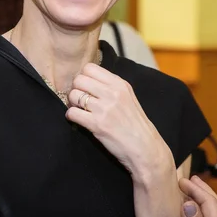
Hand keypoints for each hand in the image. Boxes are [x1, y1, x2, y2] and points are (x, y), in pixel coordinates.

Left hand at [66, 63, 171, 177]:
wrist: (145, 148)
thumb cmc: (135, 124)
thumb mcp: (128, 97)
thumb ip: (111, 86)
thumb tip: (88, 79)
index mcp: (120, 84)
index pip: (89, 68)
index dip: (83, 77)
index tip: (86, 87)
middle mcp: (112, 93)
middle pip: (79, 79)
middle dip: (76, 89)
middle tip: (80, 99)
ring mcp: (104, 108)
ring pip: (74, 95)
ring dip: (72, 103)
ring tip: (79, 110)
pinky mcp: (97, 124)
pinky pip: (72, 113)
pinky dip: (71, 116)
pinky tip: (78, 120)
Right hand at [179, 176, 216, 216]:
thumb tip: (188, 204)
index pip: (210, 201)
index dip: (195, 188)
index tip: (182, 181)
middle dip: (203, 189)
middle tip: (192, 179)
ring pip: (215, 212)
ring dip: (203, 198)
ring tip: (192, 191)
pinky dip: (203, 211)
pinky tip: (195, 212)